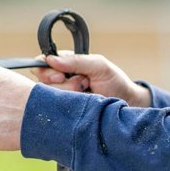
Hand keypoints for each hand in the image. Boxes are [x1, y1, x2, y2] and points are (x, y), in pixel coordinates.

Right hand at [34, 52, 150, 107]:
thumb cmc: (115, 82)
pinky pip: (55, 108)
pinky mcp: (63, 110)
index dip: (47, 70)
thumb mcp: (99, 65)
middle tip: (83, 83)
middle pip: (43, 80)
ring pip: (49, 95)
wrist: (128, 105)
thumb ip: (76, 60)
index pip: (42, 63)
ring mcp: (60, 96)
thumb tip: (50, 59)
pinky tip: (81, 103)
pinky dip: (69, 106)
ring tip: (86, 92)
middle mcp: (59, 80)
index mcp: (64, 64)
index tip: (61, 76)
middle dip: (64, 83)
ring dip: (70, 94)